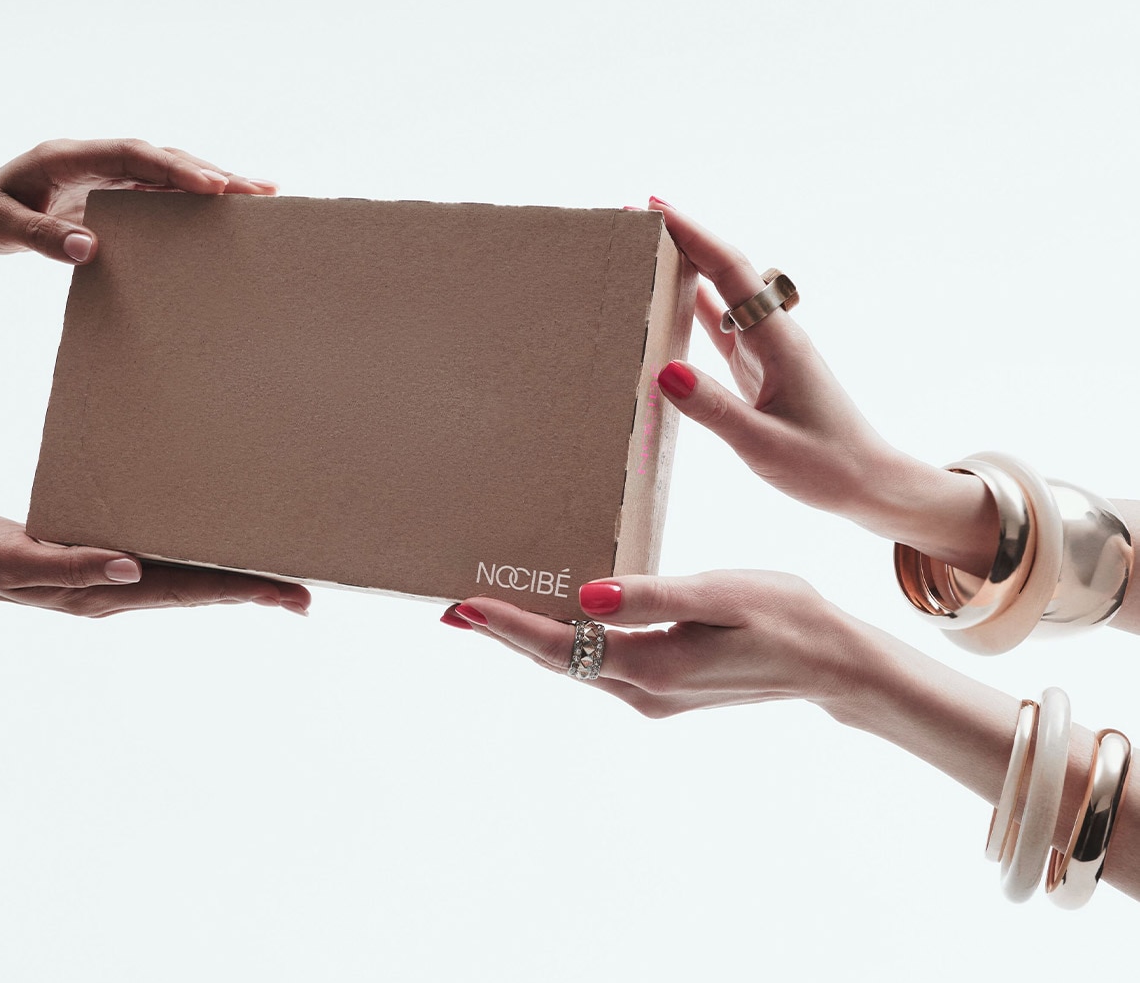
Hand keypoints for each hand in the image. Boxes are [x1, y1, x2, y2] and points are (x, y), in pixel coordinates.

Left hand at [0, 138, 277, 264]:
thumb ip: (37, 238)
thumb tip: (87, 249)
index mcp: (67, 155)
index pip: (130, 154)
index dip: (171, 167)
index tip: (209, 184)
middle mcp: (95, 155)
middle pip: (162, 157)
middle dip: (210, 171)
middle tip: (257, 191)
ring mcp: (110, 170)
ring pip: (170, 169)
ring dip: (214, 180)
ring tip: (264, 194)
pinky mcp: (117, 188)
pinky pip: (163, 188)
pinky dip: (197, 194)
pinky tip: (232, 204)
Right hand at [0, 513, 310, 616]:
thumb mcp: (20, 557)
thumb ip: (73, 565)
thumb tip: (132, 570)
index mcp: (106, 593)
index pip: (189, 591)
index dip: (239, 588)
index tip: (284, 592)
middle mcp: (119, 592)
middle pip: (201, 592)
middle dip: (253, 592)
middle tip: (306, 595)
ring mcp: (114, 582)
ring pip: (189, 582)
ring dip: (234, 582)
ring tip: (279, 583)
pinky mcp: (105, 563)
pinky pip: (166, 566)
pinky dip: (201, 564)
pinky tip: (217, 554)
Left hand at [439, 571, 864, 716]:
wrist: (834, 663)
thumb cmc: (785, 615)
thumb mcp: (720, 594)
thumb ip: (651, 597)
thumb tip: (584, 596)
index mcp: (653, 668)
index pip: (562, 648)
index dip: (509, 629)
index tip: (464, 607)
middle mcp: (644, 691)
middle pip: (559, 661)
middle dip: (505, 634)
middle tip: (454, 608)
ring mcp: (654, 694)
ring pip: (578, 664)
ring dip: (533, 638)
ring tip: (489, 609)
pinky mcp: (666, 687)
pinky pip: (602, 663)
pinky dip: (570, 640)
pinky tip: (556, 617)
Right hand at [650, 198, 995, 572]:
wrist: (868, 483)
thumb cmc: (825, 467)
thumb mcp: (764, 445)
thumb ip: (714, 409)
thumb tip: (663, 371)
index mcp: (778, 342)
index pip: (730, 272)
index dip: (693, 236)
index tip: (656, 208)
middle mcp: (772, 336)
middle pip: (724, 270)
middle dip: (684, 238)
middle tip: (638, 213)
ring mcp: (766, 350)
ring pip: (721, 294)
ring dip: (686, 267)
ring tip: (645, 246)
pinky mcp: (759, 370)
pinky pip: (721, 326)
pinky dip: (693, 306)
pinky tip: (670, 299)